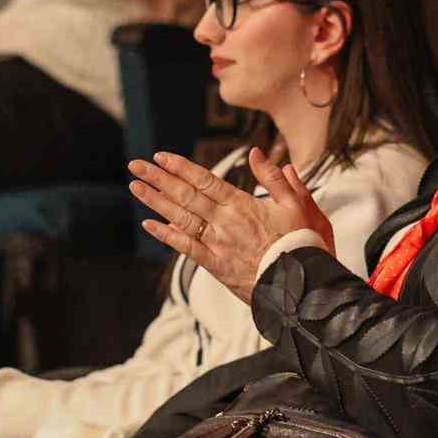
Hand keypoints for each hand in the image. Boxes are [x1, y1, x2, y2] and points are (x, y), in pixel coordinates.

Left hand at [128, 147, 333, 302]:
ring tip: (136, 187)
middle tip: (136, 165)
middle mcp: (225, 222)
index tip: (161, 156)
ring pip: (181, 218)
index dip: (181, 167)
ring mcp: (218, 244)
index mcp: (243, 204)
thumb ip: (275, 178)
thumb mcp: (296, 205)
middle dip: (159, 178)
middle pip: (186, 195)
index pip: (205, 180)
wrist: (301, 284)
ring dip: (156, 202)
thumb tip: (256, 153)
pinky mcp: (216, 266)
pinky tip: (149, 224)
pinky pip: (186, 248)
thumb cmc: (301, 243)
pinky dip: (166, 235)